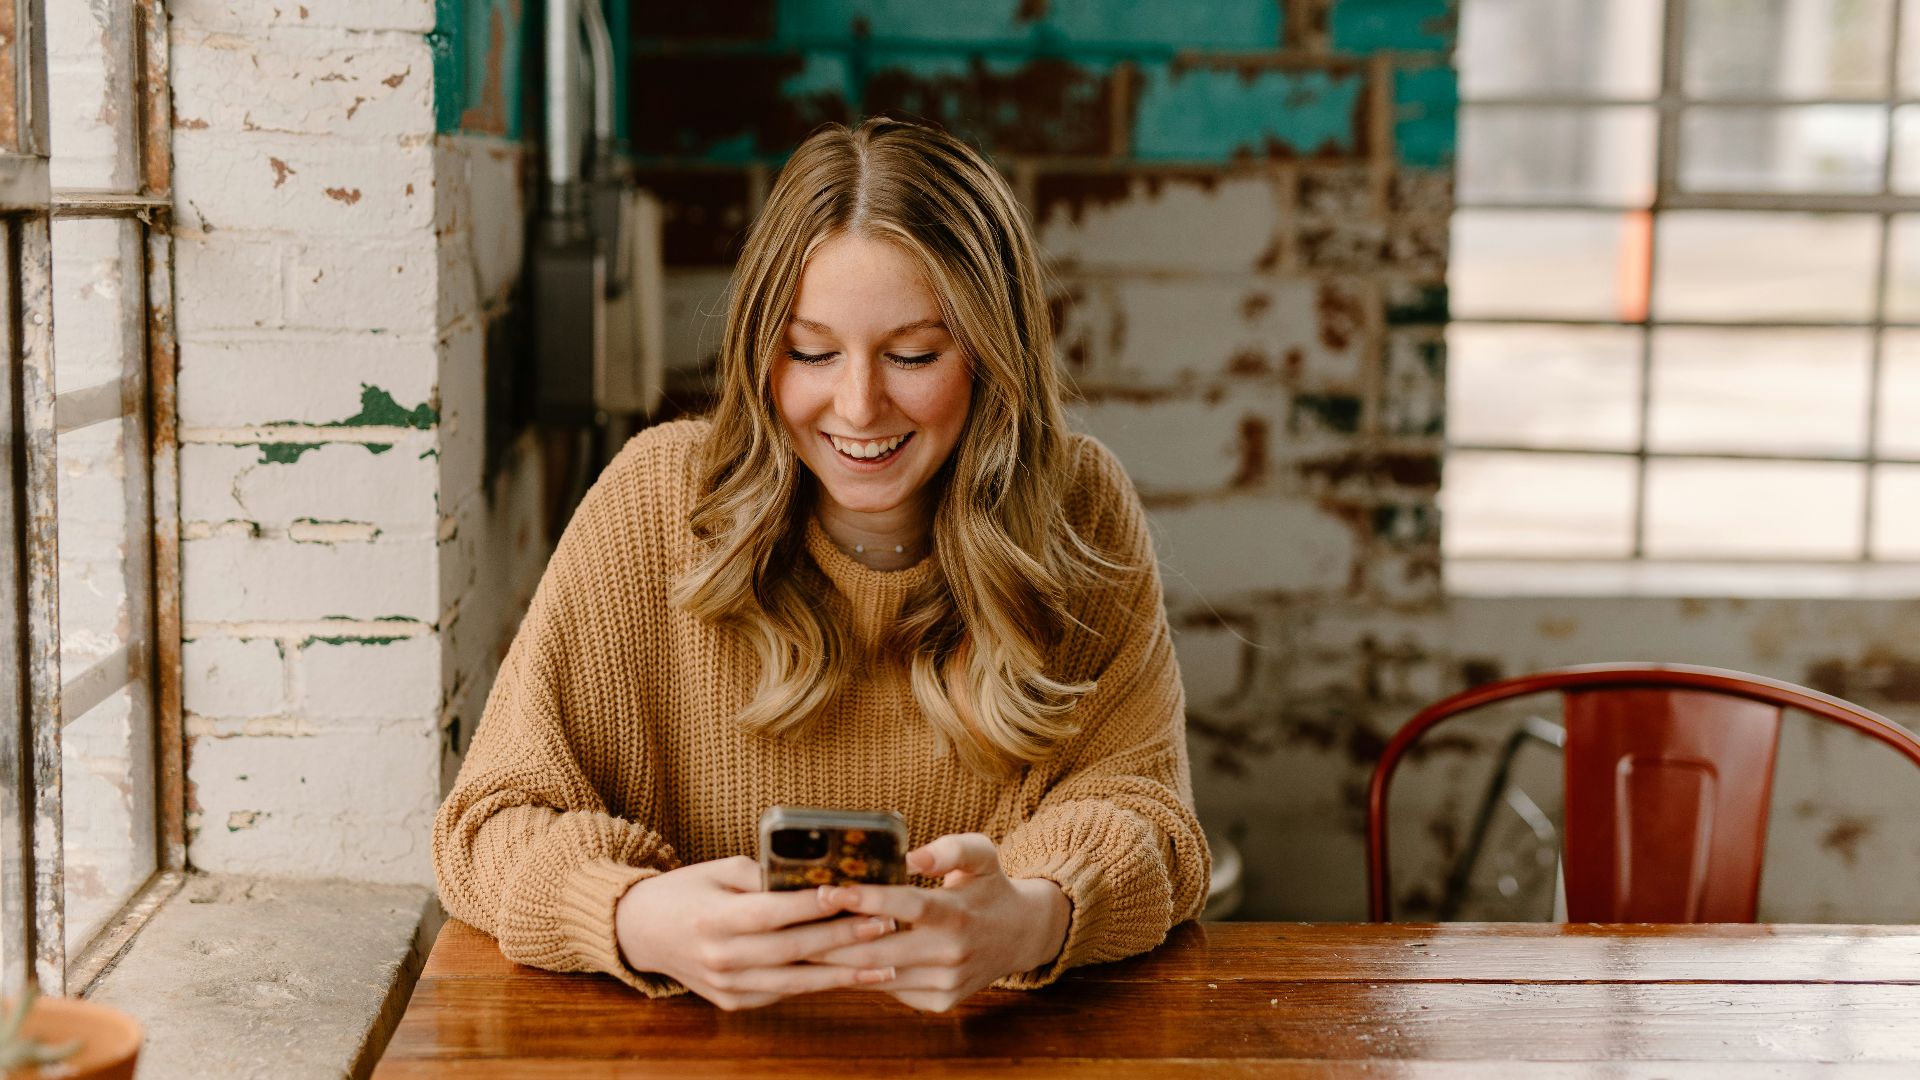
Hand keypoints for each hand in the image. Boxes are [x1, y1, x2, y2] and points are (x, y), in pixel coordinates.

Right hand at [614, 856, 898, 1010]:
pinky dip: (818, 984)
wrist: (641, 932)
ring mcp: (727, 986)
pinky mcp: (733, 1002)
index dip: (813, 905)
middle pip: (792, 950)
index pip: (773, 912)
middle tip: (885, 924)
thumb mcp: (718, 870)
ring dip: (844, 974)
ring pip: (795, 982)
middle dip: (844, 938)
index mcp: (714, 918)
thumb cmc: (687, 891)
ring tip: (886, 963)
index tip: (851, 893)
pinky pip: (783, 994)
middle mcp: (720, 957)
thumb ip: (763, 875)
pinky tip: (852, 976)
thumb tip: (817, 874)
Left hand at [810, 833, 1069, 1011]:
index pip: (907, 906)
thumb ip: (949, 849)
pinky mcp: (938, 1002)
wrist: (1019, 935)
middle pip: (880, 950)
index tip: (829, 889)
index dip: (867, 899)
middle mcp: (951, 954)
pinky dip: (861, 975)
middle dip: (833, 937)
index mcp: (958, 914)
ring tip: (802, 941)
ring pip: (878, 975)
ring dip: (838, 961)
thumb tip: (911, 856)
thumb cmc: (989, 887)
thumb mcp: (981, 854)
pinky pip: (889, 989)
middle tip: (795, 922)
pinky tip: (835, 960)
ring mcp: (944, 983)